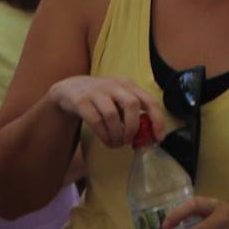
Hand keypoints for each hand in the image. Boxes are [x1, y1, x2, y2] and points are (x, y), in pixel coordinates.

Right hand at [47, 76, 162, 149]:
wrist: (70, 89)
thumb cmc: (101, 98)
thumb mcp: (119, 99)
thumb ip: (133, 112)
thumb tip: (149, 134)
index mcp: (128, 85)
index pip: (149, 100)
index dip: (157, 119)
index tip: (159, 138)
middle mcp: (114, 85)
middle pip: (132, 104)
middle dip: (133, 127)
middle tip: (128, 141)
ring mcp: (97, 92)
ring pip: (112, 114)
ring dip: (116, 134)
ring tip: (116, 143)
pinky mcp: (82, 101)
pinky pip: (95, 120)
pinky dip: (103, 134)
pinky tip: (106, 140)